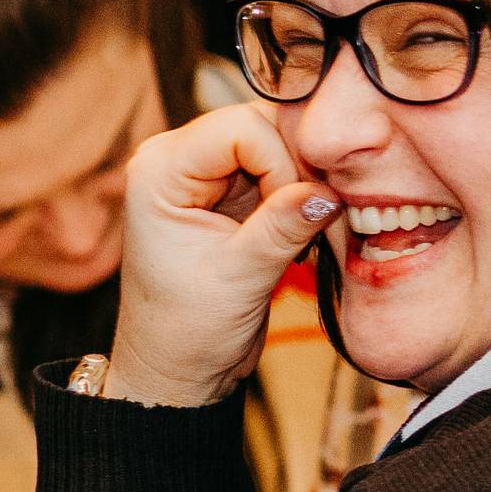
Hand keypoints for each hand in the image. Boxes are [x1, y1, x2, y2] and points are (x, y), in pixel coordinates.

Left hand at [103, 103, 337, 406]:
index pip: (239, 128)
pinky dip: (302, 191)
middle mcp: (177, 160)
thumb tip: (330, 191)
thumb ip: (284, 226)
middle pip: (260, 124)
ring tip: (309, 224)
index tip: (295, 209)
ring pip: (276, 143)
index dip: (280, 160)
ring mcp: (205, 175)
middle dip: (298, 164)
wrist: (178, 367)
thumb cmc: (187, 329)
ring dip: (304, 178)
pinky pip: (280, 169)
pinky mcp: (231, 193)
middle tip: (318, 211)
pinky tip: (305, 225)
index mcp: (160, 171)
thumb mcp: (241, 277)